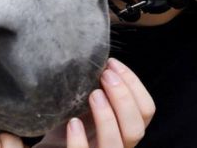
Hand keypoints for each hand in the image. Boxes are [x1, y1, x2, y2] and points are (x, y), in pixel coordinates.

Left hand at [38, 58, 154, 147]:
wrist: (50, 147)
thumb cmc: (71, 120)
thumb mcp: (90, 102)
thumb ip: (102, 87)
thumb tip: (101, 57)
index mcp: (126, 127)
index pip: (147, 110)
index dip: (134, 85)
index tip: (112, 63)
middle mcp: (120, 144)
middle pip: (136, 128)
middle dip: (123, 97)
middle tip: (104, 75)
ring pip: (117, 144)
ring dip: (107, 115)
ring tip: (92, 94)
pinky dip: (80, 140)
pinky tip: (72, 122)